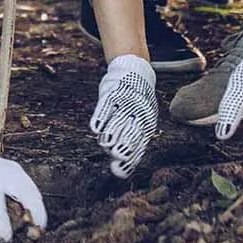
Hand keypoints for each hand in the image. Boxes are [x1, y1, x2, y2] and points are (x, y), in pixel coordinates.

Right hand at [91, 54, 156, 177]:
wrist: (135, 72)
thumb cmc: (136, 106)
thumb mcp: (141, 123)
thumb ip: (131, 146)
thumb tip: (119, 170)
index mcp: (146, 125)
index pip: (138, 146)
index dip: (128, 159)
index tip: (118, 169)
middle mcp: (137, 115)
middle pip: (130, 133)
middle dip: (123, 145)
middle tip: (117, 154)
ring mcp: (125, 103)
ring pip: (118, 120)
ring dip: (112, 132)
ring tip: (107, 143)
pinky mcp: (113, 93)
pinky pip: (106, 105)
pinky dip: (101, 117)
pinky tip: (96, 128)